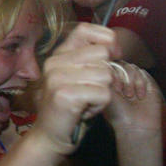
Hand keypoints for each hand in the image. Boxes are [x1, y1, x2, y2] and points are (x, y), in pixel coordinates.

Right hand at [31, 23, 118, 154]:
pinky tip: (84, 111)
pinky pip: (103, 93)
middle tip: (91, 90)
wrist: (50, 136)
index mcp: (58, 55)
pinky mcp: (64, 95)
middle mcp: (54, 62)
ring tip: (87, 101)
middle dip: (106, 75)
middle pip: (103, 55)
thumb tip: (116, 47)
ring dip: (103, 93)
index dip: (106, 39)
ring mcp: (57, 78)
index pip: (85, 29)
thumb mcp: (79, 76)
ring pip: (106, 75)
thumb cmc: (71, 106)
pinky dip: (100, 106)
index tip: (113, 55)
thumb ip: (92, 59)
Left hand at [104, 61, 161, 133]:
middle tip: (120, 92)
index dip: (109, 73)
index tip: (111, 87)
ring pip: (130, 67)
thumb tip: (103, 62)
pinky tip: (139, 96)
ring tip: (129, 96)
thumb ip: (103, 76)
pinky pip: (142, 72)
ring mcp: (133, 79)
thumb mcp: (105, 92)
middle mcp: (120, 78)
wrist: (135, 124)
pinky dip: (140, 84)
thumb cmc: (117, 111)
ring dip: (129, 82)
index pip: (107, 64)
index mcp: (107, 80)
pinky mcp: (146, 81)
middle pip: (119, 64)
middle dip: (120, 77)